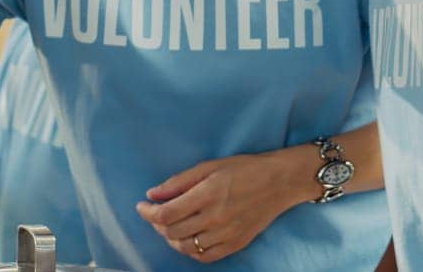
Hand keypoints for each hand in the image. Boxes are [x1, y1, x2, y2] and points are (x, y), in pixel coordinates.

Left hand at [136, 146, 314, 263]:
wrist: (280, 182)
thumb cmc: (245, 168)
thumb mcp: (211, 166)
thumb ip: (179, 181)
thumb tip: (152, 194)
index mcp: (208, 194)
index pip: (166, 214)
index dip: (148, 212)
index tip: (142, 206)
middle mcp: (216, 217)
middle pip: (172, 232)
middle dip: (157, 224)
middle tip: (156, 213)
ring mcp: (226, 234)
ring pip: (186, 247)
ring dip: (171, 238)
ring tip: (171, 226)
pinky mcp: (235, 244)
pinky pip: (204, 256)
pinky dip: (190, 250)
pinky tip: (188, 238)